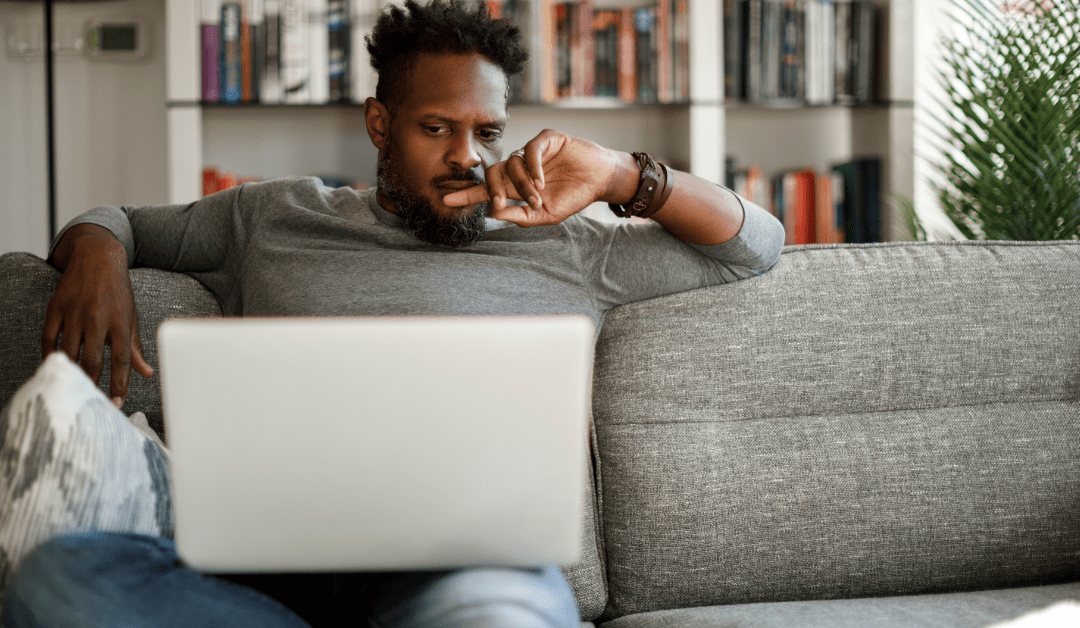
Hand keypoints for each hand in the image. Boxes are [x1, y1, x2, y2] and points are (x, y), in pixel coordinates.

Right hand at [41, 225, 153, 407]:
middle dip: (93, 383)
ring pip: (70, 352)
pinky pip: (49, 338)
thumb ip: (135, 348)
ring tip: (75, 387)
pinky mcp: (56, 307)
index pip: (121, 361)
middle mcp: (97, 318)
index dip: (119, 384)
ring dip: (72, 372)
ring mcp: (74, 312)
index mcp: (120, 322)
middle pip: (93, 360)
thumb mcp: (132, 317)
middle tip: (93, 398)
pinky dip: (51, 355)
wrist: (98, 257)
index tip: (117, 402)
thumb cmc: (118, 292)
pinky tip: (56, 366)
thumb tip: (147, 373)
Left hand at [443, 129, 633, 225]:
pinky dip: (532, 167)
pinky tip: (541, 180)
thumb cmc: (573, 197)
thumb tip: (494, 212)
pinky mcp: (546, 139)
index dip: (467, 194)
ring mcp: (531, 152)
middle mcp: (519, 167)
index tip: (445, 200)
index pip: (486, 190)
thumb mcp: (546, 215)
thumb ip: (521, 216)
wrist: (599, 180)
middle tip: (499, 202)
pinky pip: (529, 150)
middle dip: (492, 190)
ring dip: (523, 185)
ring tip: (538, 197)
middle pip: (492, 174)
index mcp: (516, 186)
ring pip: (512, 164)